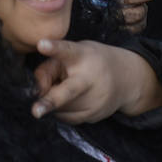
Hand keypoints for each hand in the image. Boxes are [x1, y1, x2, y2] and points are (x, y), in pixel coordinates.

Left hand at [31, 39, 161, 122]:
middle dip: (50, 102)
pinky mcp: (93, 115)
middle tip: (35, 111)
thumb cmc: (90, 61)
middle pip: (68, 91)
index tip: (41, 44)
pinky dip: (61, 110)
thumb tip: (36, 90)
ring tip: (63, 87)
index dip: (54, 48)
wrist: (126, 79)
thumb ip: (50, 66)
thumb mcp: (73, 53)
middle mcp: (89, 79)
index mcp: (82, 56)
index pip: (67, 50)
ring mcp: (93, 100)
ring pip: (60, 107)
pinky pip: (66, 117)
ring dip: (52, 101)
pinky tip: (69, 99)